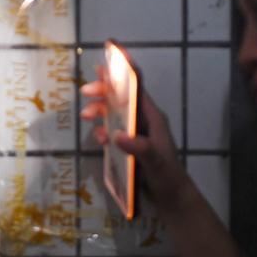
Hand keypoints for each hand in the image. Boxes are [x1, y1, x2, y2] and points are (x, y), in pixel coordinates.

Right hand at [80, 70, 190, 212]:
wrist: (171, 198)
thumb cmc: (167, 176)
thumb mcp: (155, 162)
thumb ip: (139, 148)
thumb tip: (116, 135)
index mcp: (152, 117)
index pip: (136, 88)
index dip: (122, 72)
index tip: (107, 59)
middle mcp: (143, 121)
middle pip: (121, 98)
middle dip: (104, 92)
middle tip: (86, 92)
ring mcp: (136, 134)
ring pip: (114, 114)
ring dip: (100, 111)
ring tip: (86, 116)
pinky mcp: (129, 147)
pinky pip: (112, 133)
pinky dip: (102, 132)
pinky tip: (98, 139)